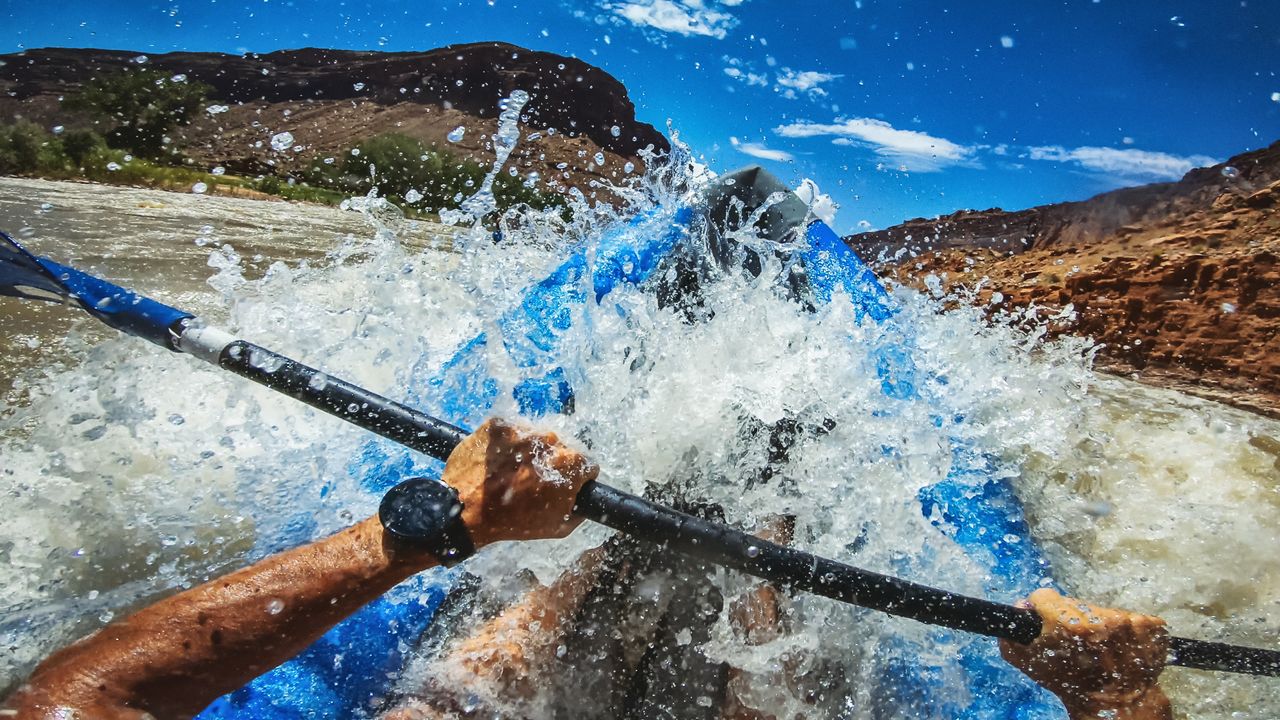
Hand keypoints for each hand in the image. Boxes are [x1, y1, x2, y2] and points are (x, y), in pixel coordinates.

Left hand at [443, 418, 597, 546]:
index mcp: (570, 462)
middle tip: (532, 479)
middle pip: (560, 447)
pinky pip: (510, 431)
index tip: (561, 483)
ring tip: (511, 471)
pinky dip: (505, 443)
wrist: (468, 511)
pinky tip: (498, 462)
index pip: (585, 463)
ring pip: (534, 437)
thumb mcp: (559, 527)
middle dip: (550, 462)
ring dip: (528, 450)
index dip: (575, 476)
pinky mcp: (498, 424)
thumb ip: (579, 509)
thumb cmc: (514, 521)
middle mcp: (550, 439)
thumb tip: (584, 499)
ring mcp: (522, 428)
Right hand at [1000, 589, 1171, 719]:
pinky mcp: (1152, 625)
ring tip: (1102, 648)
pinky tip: (1123, 648)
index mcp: (1066, 623)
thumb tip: (1018, 606)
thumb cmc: (1070, 684)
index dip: (1043, 610)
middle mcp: (1099, 617)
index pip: (1045, 597)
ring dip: (1101, 625)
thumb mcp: (1028, 663)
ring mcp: (1129, 621)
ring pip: (1103, 610)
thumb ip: (1012, 633)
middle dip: (1072, 618)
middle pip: (1075, 603)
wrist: (1115, 703)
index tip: (1049, 622)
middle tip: (1078, 643)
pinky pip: (1131, 617)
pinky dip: (1128, 631)